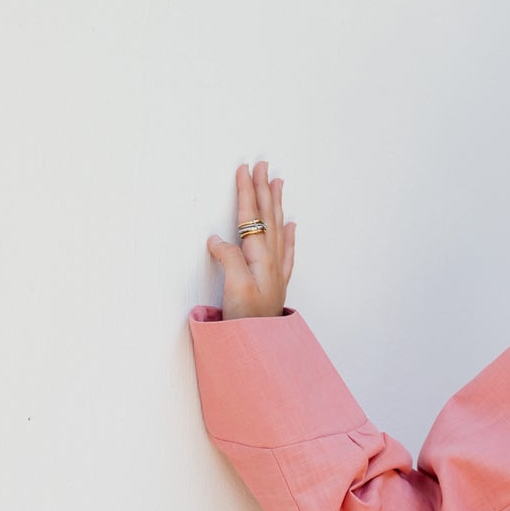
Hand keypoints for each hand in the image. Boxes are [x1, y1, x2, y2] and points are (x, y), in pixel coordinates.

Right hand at [206, 160, 295, 319]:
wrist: (262, 345)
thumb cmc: (247, 319)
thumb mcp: (235, 286)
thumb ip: (228, 258)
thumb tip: (218, 240)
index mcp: (260, 256)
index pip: (252, 216)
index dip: (247, 192)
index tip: (244, 169)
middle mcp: (271, 259)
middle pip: (267, 216)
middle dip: (263, 189)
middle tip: (263, 165)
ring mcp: (276, 269)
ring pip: (278, 226)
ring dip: (276, 203)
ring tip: (278, 182)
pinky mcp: (276, 282)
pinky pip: (287, 249)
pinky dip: (289, 233)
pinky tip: (292, 225)